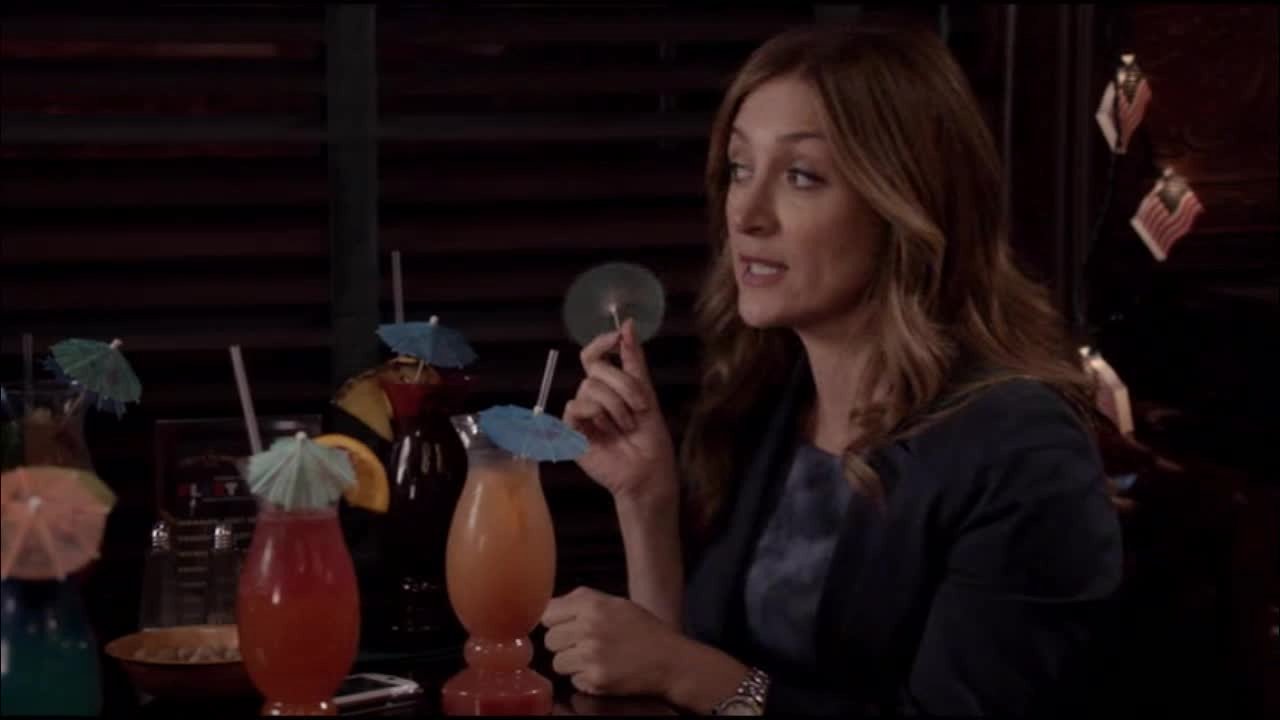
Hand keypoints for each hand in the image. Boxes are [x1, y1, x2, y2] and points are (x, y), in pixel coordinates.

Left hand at [542, 586, 680, 697]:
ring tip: (594, 660)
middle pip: (549, 639)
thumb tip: (549, 607)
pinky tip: (603, 671)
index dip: (556, 623)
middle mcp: (589, 627)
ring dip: (572, 664)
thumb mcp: (616, 604)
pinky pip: (573, 680)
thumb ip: (582, 601)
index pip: (548, 613)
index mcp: (592, 604)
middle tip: (583, 646)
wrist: (669, 661)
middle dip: (563, 645)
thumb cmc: (643, 631)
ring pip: (557, 662)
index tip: (565, 628)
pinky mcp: (595, 678)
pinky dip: (584, 680)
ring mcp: (591, 654)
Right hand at [563, 319, 676, 503]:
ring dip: (615, 407)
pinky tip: (607, 432)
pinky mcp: (571, 431)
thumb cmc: (650, 437)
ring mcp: (581, 413)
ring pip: (589, 388)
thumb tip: (628, 324)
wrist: (648, 470)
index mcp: (609, 385)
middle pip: (597, 370)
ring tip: (625, 427)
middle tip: (639, 410)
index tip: (617, 337)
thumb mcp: (647, 392)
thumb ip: (633, 359)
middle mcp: (592, 396)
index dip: (601, 342)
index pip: (593, 355)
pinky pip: (575, 407)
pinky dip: (596, 415)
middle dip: (624, 387)